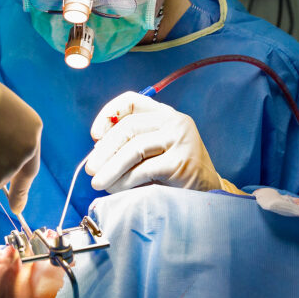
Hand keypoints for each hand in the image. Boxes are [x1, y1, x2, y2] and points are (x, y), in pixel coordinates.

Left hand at [85, 91, 238, 193]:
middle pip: (129, 126)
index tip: (94, 135)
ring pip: (134, 148)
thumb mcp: (152, 153)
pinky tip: (117, 189)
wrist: (207, 197)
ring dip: (111, 168)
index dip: (109, 113)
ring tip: (98, 183)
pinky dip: (125, 180)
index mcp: (166, 114)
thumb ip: (130, 144)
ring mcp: (181, 140)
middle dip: (105, 149)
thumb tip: (96, 150)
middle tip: (91, 169)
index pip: (132, 101)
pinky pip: (144, 169)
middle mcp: (176, 122)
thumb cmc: (174, 176)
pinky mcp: (182, 162)